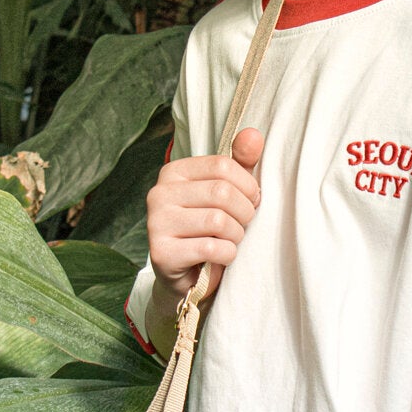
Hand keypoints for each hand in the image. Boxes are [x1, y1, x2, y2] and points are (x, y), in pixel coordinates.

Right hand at [146, 126, 263, 305]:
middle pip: (222, 193)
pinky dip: (227, 256)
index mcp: (173, 172)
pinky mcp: (161, 253)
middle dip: (245, 213)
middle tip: (242, 226)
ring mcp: (156, 223)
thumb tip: (254, 135)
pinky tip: (220, 258)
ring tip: (230, 241)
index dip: (248, 186)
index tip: (251, 201)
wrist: (188, 277)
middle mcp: (159, 193)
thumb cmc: (210, 230)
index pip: (223, 165)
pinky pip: (212, 249)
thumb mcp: (226, 193)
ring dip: (236, 236)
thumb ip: (240, 163)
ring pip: (219, 222)